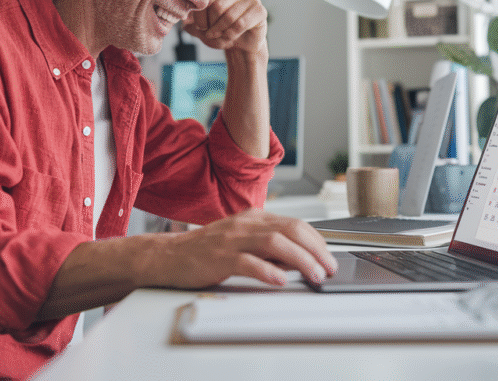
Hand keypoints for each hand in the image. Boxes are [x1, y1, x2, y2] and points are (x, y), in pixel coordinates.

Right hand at [142, 209, 337, 288]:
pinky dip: (267, 270)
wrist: (168, 256)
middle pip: (291, 230)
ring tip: (314, 275)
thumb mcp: (242, 241)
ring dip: (300, 260)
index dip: (318, 241)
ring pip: (275, 243)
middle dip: (316, 250)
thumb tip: (300, 260)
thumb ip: (269, 247)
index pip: (296, 224)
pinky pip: (248, 262)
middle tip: (329, 268)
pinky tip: (280, 280)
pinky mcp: (219, 257)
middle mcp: (246, 224)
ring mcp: (232, 239)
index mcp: (254, 218)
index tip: (329, 257)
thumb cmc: (206, 251)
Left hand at [183, 0, 267, 54]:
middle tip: (211, 34)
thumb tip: (181, 20)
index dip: (200, 17)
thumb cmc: (220, 32)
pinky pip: (241, 23)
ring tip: (221, 37)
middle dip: (211, 26)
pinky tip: (231, 37)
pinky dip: (232, 34)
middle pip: (217, 6)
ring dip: (221, 32)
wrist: (241, 45)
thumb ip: (190, 22)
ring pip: (229, 16)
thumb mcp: (201, 28)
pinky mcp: (260, 11)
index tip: (201, 27)